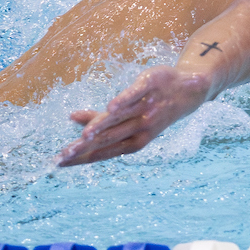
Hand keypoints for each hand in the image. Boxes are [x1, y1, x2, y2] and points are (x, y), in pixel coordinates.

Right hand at [56, 66, 210, 165]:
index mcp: (134, 140)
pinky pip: (135, 95)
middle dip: (84, 148)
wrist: (190, 90)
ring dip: (101, 127)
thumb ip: (99, 118)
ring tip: (83, 136)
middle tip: (62, 156)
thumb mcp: (125, 115)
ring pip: (119, 120)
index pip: (103, 152)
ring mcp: (146, 107)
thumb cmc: (152, 106)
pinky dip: (123, 101)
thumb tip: (71, 117)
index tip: (60, 164)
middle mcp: (140, 127)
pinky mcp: (149, 85)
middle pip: (107, 139)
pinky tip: (110, 107)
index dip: (82, 158)